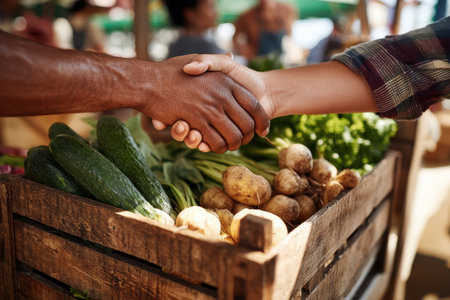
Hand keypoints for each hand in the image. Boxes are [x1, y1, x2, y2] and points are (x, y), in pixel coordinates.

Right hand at [139, 55, 268, 152]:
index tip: (263, 131)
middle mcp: (222, 96)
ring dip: (233, 145)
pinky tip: (214, 146)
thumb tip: (231, 55)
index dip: (262, 121)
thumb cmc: (173, 70)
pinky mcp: (197, 124)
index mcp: (227, 82)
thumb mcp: (197, 58)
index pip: (255, 106)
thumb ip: (216, 60)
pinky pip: (215, 142)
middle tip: (243, 141)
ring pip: (233, 136)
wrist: (149, 82)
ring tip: (230, 145)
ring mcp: (210, 110)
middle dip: (248, 137)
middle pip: (247, 125)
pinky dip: (217, 148)